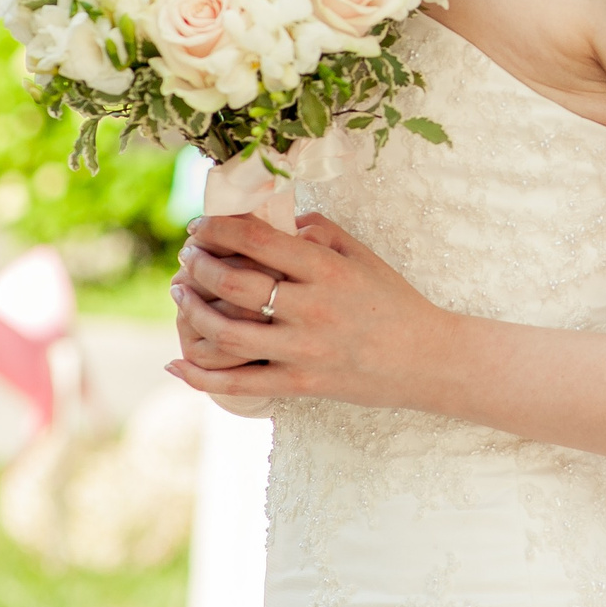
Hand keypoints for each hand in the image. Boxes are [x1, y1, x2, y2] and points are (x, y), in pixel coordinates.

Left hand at [166, 212, 459, 408]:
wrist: (428, 359)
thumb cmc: (394, 301)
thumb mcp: (363, 255)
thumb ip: (319, 232)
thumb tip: (274, 221)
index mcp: (328, 269)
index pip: (258, 240)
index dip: (218, 229)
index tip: (201, 226)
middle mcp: (312, 308)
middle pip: (233, 284)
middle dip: (198, 265)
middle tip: (187, 257)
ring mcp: (303, 351)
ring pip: (226, 333)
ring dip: (191, 311)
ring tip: (181, 294)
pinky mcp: (300, 385)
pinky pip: (239, 383)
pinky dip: (201, 377)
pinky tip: (177, 363)